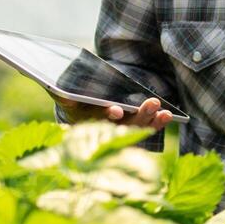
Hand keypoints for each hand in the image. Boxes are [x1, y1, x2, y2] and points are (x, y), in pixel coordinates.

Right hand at [53, 94, 174, 129]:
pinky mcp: (130, 131)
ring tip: (165, 111)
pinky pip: (145, 129)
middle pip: (122, 126)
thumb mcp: (64, 98)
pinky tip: (167, 115)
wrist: (78, 107)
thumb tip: (57, 90)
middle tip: (152, 103)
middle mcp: (102, 133)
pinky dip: (156, 123)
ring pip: (136, 128)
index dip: (106, 115)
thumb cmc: (71, 99)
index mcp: (85, 125)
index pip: (96, 120)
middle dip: (139, 115)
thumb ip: (62, 95)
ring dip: (151, 119)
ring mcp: (118, 133)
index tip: (116, 110)